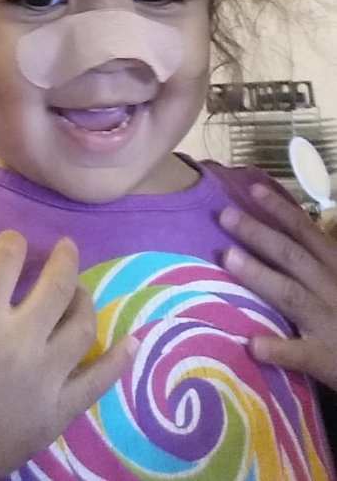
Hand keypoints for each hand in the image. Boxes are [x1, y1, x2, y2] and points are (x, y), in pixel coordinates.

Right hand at [0, 230, 135, 480]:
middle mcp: (19, 340)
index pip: (8, 258)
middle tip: (67, 247)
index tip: (13, 243)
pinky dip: (119, 360)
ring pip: (82, 325)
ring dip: (84, 298)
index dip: (12, 242)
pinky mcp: (57, 412)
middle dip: (65, 256)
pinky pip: (98, 382)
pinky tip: (131, 340)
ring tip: (80, 291)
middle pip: (57, 283)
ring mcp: (44, 378)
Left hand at [220, 182, 336, 389]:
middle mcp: (333, 289)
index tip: (253, 190)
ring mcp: (331, 325)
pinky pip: (303, 355)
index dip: (280, 210)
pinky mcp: (329, 360)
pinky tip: (254, 345)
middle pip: (292, 256)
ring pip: (291, 295)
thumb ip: (321, 262)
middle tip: (225, 215)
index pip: (306, 233)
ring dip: (260, 275)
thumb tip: (286, 236)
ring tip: (228, 257)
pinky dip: (280, 350)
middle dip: (258, 233)